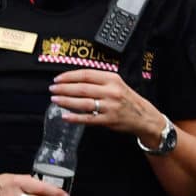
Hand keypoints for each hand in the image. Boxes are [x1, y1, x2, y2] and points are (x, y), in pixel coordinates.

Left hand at [49, 69, 163, 143]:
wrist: (143, 116)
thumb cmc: (128, 99)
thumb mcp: (117, 84)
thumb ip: (99, 81)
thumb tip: (74, 80)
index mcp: (113, 79)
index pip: (86, 74)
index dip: (69, 76)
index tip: (58, 79)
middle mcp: (111, 91)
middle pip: (82, 88)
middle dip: (64, 88)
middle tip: (53, 89)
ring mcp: (110, 106)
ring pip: (83, 102)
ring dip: (66, 101)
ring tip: (55, 100)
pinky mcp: (108, 120)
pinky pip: (88, 118)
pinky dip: (75, 117)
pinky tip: (65, 116)